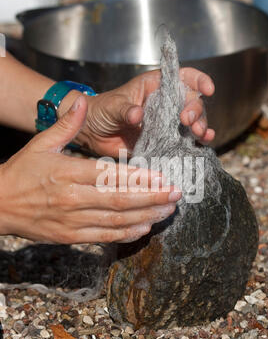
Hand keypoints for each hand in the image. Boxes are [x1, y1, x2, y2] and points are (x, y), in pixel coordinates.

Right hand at [0, 96, 180, 243]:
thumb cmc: (21, 172)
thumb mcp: (40, 144)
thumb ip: (66, 124)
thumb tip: (83, 101)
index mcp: (67, 172)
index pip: (110, 175)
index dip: (139, 178)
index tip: (162, 176)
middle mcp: (73, 199)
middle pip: (120, 200)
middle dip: (152, 198)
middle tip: (176, 194)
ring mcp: (73, 221)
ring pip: (117, 221)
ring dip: (146, 216)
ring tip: (168, 210)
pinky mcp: (71, 237)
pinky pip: (105, 237)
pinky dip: (127, 234)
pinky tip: (145, 227)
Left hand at [72, 68, 214, 156]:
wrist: (92, 134)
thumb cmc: (101, 111)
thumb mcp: (112, 107)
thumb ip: (125, 110)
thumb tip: (138, 114)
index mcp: (155, 87)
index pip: (182, 77)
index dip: (197, 80)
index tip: (207, 88)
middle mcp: (165, 104)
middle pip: (191, 102)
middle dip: (196, 110)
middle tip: (188, 121)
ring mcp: (166, 124)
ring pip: (191, 123)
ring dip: (200, 127)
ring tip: (200, 134)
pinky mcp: (163, 142)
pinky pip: (183, 142)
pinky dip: (194, 144)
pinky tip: (202, 145)